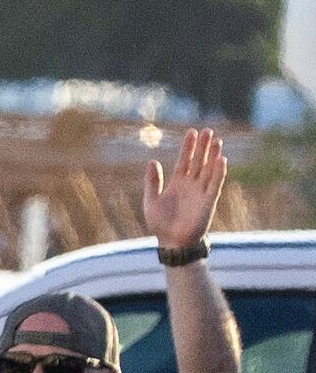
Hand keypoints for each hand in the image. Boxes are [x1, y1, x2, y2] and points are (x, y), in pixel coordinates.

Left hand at [153, 125, 229, 258]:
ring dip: (213, 155)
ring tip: (216, 140)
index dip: (188, 147)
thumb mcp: (151, 200)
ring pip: (208, 169)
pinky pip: (215, 184)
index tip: (191, 132)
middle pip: (198, 161)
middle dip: (202, 146)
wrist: (172, 242)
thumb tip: (153, 161)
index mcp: (177, 183)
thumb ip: (152, 181)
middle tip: (207, 130)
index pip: (184, 160)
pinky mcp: (209, 201)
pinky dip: (218, 172)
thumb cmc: (161, 224)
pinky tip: (221, 159)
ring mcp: (201, 192)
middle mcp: (191, 185)